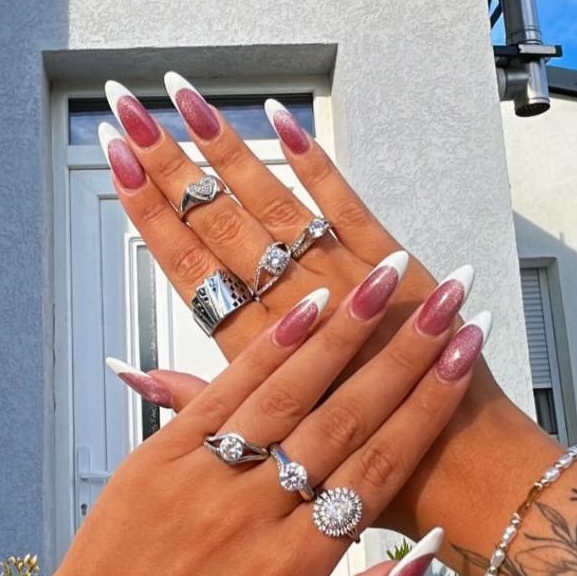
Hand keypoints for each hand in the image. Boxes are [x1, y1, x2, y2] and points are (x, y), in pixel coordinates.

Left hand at [0, 250, 487, 575]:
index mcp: (293, 569)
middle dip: (405, 352)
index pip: (379, 469)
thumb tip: (422, 558)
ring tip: (389, 275)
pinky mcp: (159, 456)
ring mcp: (203, 479)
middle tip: (450, 295)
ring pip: (288, 391)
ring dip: (344, 329)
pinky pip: (222, 391)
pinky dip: (268, 348)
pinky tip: (308, 306)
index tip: (466, 355)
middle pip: (346, 418)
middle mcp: (252, 515)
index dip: (428, 408)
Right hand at [97, 76, 556, 552]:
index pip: (183, 267)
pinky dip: (314, 161)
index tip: (113, 161)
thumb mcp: (259, 454)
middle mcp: (293, 317)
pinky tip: (282, 118)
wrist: (463, 478)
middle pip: (215, 225)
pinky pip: (345, 206)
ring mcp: (345, 288)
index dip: (145, 211)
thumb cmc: (364, 475)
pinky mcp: (396, 274)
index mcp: (254, 360)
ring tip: (186, 97)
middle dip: (167, 162)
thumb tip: (131, 370)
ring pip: (270, 205)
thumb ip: (194, 402)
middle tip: (130, 107)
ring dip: (226, 147)